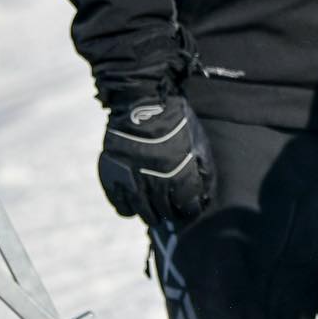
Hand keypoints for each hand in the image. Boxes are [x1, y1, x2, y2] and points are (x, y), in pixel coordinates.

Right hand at [99, 96, 213, 226]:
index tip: (191, 209)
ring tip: (155, 215)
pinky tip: (133, 208)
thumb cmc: (174, 120)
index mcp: (178, 173)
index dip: (191, 208)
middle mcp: (155, 181)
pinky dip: (127, 209)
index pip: (187, 203)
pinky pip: (119, 203)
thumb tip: (205, 191)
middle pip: (165, 210)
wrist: (140, 102)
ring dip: (151, 216)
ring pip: (143, 211)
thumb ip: (202, 168)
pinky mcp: (112, 175)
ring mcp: (131, 179)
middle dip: (172, 213)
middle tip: (173, 214)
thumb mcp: (197, 141)